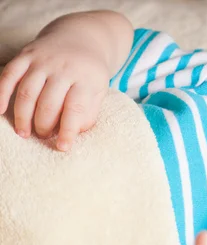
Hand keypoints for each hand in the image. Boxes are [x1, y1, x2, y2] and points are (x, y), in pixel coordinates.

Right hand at [0, 33, 109, 150]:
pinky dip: (2, 93)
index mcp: (86, 79)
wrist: (82, 37)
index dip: (67, 131)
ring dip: (23, 116)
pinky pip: (9, 75)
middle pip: (48, 103)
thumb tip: (75, 132)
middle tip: (42, 137)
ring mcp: (43, 60)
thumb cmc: (90, 73)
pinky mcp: (26, 55)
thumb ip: (89, 112)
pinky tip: (1, 111)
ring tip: (24, 133)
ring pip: (27, 92)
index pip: (75, 109)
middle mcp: (64, 68)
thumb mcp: (98, 91)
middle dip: (43, 125)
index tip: (62, 148)